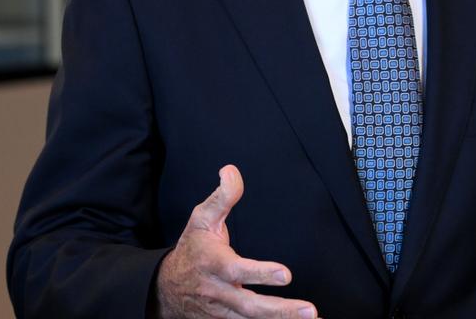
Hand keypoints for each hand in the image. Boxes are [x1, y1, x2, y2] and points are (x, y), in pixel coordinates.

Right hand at [156, 165, 319, 318]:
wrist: (165, 288)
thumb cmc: (192, 247)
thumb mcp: (201, 217)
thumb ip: (221, 196)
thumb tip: (231, 170)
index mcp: (213, 264)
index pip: (238, 271)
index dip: (260, 273)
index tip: (286, 274)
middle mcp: (218, 293)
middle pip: (250, 306)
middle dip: (281, 310)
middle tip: (309, 310)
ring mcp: (222, 312)